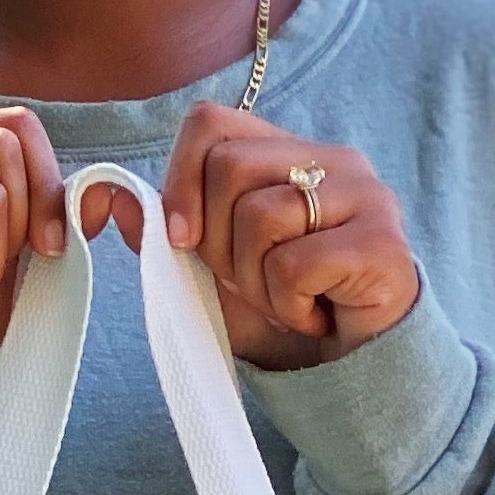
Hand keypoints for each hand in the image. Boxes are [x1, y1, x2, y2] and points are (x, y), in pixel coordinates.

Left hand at [161, 105, 420, 370]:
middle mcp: (331, 159)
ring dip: (257, 283)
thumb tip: (112, 201)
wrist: (355, 370)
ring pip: (260, 218)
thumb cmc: (289, 313)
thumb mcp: (217, 273)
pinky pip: (294, 267)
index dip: (181, 179)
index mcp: (288, 153)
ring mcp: (364, 194)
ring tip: (289, 302)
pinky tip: (315, 316)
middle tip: (254, 284)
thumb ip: (173, 234)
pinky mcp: (381, 242)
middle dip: (221, 245)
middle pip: (229, 169)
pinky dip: (290, 307)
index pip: (211, 123)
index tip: (182, 241)